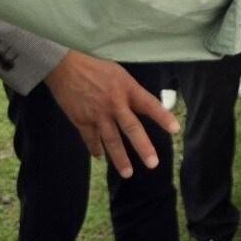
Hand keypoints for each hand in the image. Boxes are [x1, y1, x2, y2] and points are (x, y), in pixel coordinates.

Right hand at [43, 52, 178, 177]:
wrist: (65, 67)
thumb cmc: (95, 67)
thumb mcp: (118, 73)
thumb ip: (130, 91)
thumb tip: (141, 106)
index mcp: (126, 88)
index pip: (149, 104)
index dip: (163, 116)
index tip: (175, 129)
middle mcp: (114, 103)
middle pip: (131, 128)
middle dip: (143, 147)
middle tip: (152, 163)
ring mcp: (97, 114)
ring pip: (111, 140)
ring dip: (120, 158)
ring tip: (127, 173)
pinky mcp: (82, 120)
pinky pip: (91, 140)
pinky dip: (96, 149)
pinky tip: (101, 157)